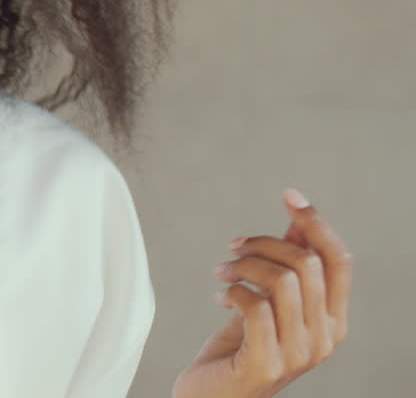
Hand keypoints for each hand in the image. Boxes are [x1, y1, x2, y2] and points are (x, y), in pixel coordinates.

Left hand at [173, 189, 352, 397]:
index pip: (340, 261)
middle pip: (306, 263)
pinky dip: (233, 291)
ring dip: (243, 265)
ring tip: (222, 272)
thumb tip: (299, 223)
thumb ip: (289, 268)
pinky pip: (256, 307)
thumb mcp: (268, 303)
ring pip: (283, 280)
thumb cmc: (240, 351)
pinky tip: (221, 297)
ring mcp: (299, 354)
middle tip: (233, 248)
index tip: (289, 196)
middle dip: (263, 243)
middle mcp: (324, 338)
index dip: (317, 223)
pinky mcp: (268, 365)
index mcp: (331, 320)